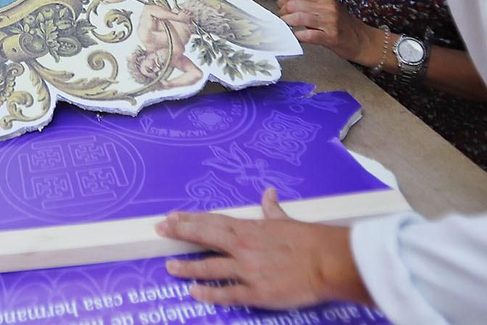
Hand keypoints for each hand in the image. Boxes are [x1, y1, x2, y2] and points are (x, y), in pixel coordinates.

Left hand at [156, 188, 367, 308]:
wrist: (327, 263)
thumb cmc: (309, 240)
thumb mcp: (287, 221)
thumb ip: (272, 210)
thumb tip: (268, 194)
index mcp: (249, 228)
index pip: (212, 221)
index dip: (190, 220)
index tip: (172, 217)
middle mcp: (243, 247)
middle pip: (204, 238)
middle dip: (180, 234)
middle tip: (159, 230)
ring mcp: (246, 271)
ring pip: (209, 267)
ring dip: (187, 267)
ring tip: (170, 266)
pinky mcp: (255, 292)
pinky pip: (226, 293)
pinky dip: (208, 293)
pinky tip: (194, 292)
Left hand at [276, 0, 378, 63]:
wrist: (360, 39)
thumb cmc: (340, 23)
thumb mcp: (323, 5)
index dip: (282, 1)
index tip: (281, 7)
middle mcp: (327, 6)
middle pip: (294, 5)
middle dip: (283, 12)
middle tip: (282, 18)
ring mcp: (330, 22)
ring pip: (299, 18)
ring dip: (287, 23)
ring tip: (286, 26)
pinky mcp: (331, 37)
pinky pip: (309, 35)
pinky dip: (298, 36)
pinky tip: (295, 36)